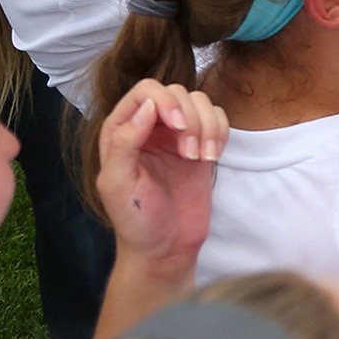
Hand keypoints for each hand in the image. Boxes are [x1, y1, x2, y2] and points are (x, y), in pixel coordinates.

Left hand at [95, 80, 227, 277]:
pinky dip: (221, 133)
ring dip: (208, 127)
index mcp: (121, 131)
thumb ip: (125, 142)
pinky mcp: (202, 144)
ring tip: (203, 158)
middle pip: (177, 92)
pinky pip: (218, 118)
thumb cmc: (136, 219)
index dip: (165, 100)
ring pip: (201, 102)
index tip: (178, 128)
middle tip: (190, 153)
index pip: (145, 91)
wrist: (167, 247)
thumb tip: (149, 105)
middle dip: (190, 118)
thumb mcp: (117, 184)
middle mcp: (149, 126)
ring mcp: (177, 135)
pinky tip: (213, 157)